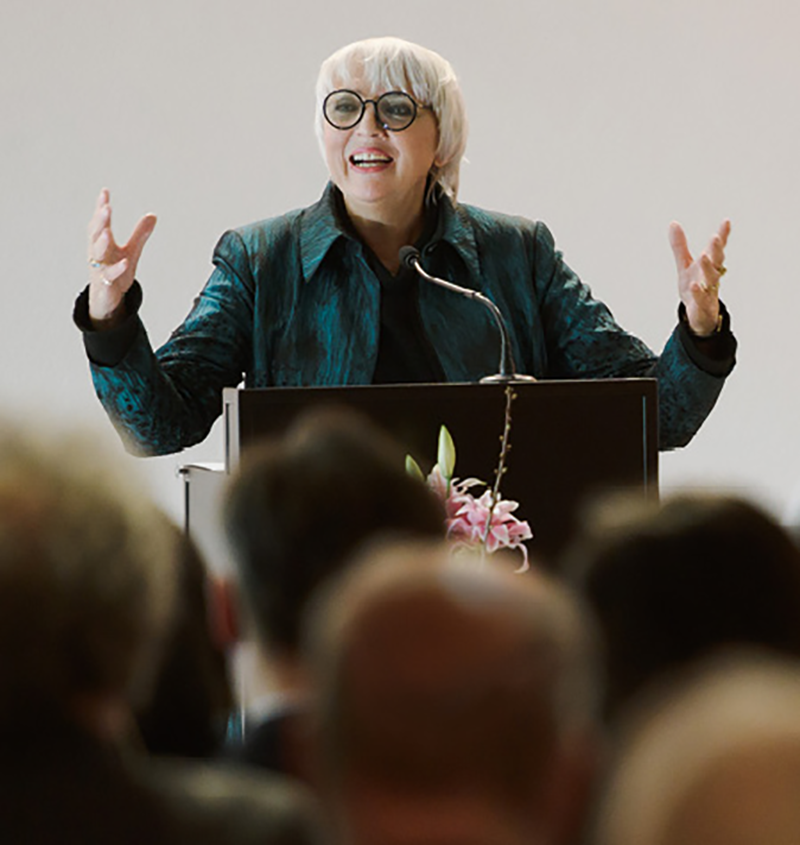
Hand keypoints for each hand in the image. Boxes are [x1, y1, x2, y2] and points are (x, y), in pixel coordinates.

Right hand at [87, 188, 156, 327]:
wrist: (108, 299)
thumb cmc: (116, 272)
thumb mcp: (131, 251)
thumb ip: (139, 235)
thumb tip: (152, 215)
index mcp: (102, 242)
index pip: (100, 222)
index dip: (101, 207)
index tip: (105, 192)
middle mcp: (97, 253)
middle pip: (95, 234)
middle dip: (100, 221)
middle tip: (106, 208)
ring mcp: (99, 267)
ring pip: (96, 253)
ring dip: (101, 242)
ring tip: (107, 232)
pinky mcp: (104, 282)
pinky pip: (109, 275)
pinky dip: (117, 268)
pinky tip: (124, 262)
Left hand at [669, 218, 729, 336]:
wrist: (698, 315)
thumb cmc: (695, 286)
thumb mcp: (684, 265)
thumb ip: (680, 246)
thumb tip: (673, 223)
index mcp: (709, 265)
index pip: (717, 249)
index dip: (722, 236)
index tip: (726, 221)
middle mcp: (711, 276)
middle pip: (716, 262)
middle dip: (716, 250)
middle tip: (715, 238)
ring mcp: (709, 291)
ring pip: (712, 278)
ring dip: (708, 267)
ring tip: (704, 255)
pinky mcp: (702, 305)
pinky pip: (701, 298)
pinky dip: (698, 292)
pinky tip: (694, 285)